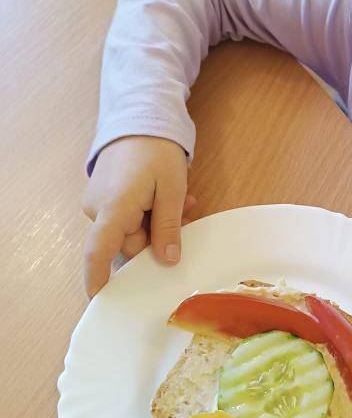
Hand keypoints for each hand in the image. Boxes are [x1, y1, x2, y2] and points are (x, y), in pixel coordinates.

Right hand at [81, 135, 194, 297]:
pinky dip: (150, 213)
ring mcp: (99, 203)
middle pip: (129, 243)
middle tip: (187, 216)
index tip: (101, 300)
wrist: (141, 117)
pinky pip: (129, 217)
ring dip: (158, 222)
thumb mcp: (171, 189)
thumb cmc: (156, 149)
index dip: (97, 278)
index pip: (99, 251)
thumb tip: (168, 261)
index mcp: (112, 208)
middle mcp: (98, 209)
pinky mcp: (105, 197)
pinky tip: (170, 198)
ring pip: (133, 230)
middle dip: (159, 236)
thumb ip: (168, 226)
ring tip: (184, 201)